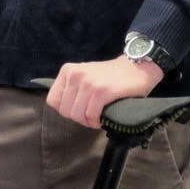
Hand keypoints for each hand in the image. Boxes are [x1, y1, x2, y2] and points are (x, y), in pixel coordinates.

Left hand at [46, 56, 164, 128]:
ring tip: (97, 118)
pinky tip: (102, 119)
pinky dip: (96, 122)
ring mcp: (88, 83)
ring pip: (77, 115)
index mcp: (67, 71)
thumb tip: (63, 109)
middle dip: (78, 118)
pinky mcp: (102, 91)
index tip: (79, 110)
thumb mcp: (84, 75)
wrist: (136, 67)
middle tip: (91, 116)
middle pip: (65, 111)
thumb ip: (72, 88)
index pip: (53, 101)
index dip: (65, 110)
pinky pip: (91, 115)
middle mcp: (75, 75)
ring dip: (88, 122)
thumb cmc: (110, 76)